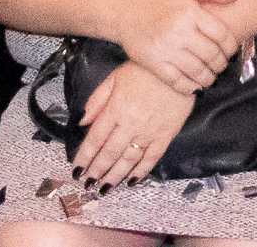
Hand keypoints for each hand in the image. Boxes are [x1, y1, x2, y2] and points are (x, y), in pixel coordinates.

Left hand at [73, 60, 193, 186]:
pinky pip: (152, 157)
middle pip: (110, 153)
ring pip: (128, 159)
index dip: (84, 157)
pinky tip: (132, 181)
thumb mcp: (115, 77)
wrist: (180, 68)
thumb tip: (82, 122)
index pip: (95, 139)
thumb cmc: (144, 70)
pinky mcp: (166, 135)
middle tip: (88, 184)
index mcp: (115, 109)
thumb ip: (97, 99)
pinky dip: (142, 171)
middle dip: (97, 171)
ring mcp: (149, 131)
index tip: (76, 170)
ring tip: (105, 188)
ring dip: (115, 175)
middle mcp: (130, 124)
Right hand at [114, 0, 243, 92]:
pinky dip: (189, 87)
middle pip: (211, 55)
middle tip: (222, 66)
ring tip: (211, 77)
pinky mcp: (153, 63)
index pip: (221, 35)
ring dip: (209, 78)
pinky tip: (195, 85)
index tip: (231, 51)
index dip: (231, 47)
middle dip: (221, 64)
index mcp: (190, 13)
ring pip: (197, 71)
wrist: (124, 10)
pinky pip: (176, 81)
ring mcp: (166, 49)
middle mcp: (179, 32)